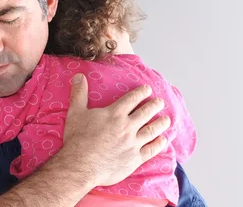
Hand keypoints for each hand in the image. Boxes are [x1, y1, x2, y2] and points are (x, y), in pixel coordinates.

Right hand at [61, 73, 170, 187]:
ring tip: (167, 119)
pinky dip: (159, 144)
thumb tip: (78, 76)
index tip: (147, 89)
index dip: (141, 92)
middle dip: (155, 105)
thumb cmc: (77, 139)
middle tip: (160, 102)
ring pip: (152, 130)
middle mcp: (127, 126)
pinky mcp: (134, 159)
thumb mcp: (75, 112)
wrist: (80, 166)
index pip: (132, 99)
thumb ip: (79, 93)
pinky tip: (163, 140)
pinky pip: (151, 150)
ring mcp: (132, 143)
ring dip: (161, 123)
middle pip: (146, 112)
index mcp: (115, 114)